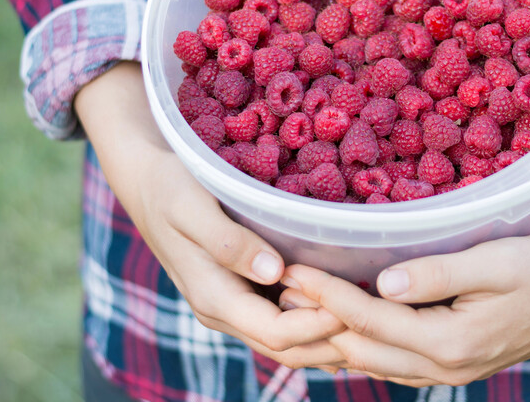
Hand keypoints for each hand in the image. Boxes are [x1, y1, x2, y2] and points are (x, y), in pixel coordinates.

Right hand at [74, 62, 345, 367]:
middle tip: (383, 318)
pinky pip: (284, 317)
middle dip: (335, 339)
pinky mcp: (243, 289)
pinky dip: (315, 317)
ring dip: (329, 332)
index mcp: (215, 298)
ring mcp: (235, 303)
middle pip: (290, 347)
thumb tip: (274, 273)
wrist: (146, 180)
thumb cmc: (170, 186)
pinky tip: (346, 299)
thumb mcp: (192, 207)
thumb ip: (229, 242)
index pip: (280, 334)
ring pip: (290, 338)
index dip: (322, 326)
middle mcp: (226, 311)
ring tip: (374, 314)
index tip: (361, 304)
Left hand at [279, 149, 529, 384]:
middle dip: (315, 319)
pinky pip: (388, 361)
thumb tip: (384, 283)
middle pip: (360, 347)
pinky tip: (337, 325)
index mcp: (451, 342)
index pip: (370, 319)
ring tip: (292, 306)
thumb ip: (440, 275)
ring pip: (369, 361)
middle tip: (276, 288)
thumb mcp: (497, 262)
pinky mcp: (447, 362)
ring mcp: (444, 370)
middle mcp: (442, 366)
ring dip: (330, 334)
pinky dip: (357, 342)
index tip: (291, 269)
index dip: (327, 295)